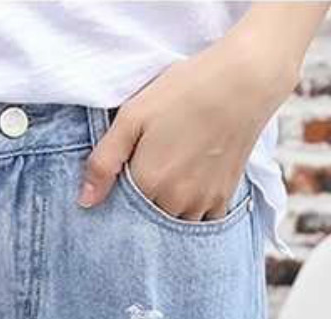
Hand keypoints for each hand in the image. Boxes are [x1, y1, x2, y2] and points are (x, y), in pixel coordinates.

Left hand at [77, 20, 299, 220]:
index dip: (114, 203)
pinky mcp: (223, 199)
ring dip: (163, 215)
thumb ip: (103, 162)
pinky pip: (199, 223)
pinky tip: (185, 193)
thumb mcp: (132, 116)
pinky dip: (189, 215)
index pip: (118, 213)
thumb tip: (85, 201)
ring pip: (171, 227)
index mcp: (148, 182)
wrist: (245, 80)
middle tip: (143, 180)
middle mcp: (175, 201)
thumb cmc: (184, 91)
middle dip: (138, 213)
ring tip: (164, 185)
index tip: (118, 187)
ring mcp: (201, 203)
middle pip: (145, 224)